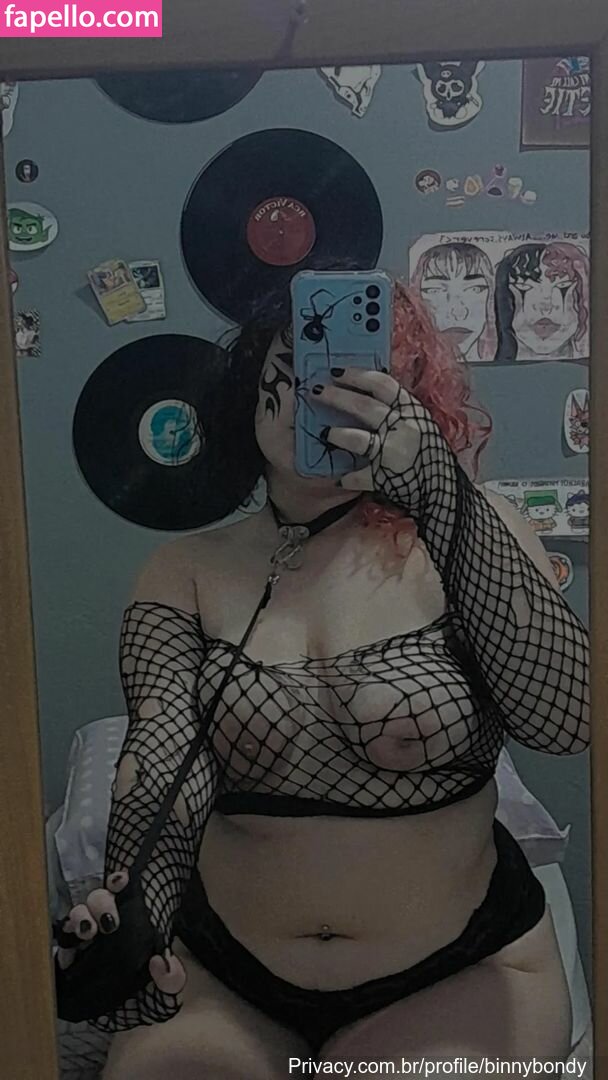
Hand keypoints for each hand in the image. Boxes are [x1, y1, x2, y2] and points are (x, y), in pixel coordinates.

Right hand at [54, 869, 185, 1021]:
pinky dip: (64, 942)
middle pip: (98, 899)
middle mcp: (106, 924)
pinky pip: (62, 941)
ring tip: (87, 932)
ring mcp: (86, 938)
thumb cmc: (145, 994)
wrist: (121, 1015)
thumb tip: (160, 964)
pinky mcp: (69, 956)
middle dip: (101, 904)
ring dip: (80, 917)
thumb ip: (173, 977)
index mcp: (131, 923)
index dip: (119, 882)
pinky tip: (68, 951)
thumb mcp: (164, 988)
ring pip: (78, 913)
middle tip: (108, 923)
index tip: (121, 881)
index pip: (123, 893)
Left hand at [313, 367, 448, 511]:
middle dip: (337, 397)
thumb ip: (399, 412)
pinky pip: (360, 476)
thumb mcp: (421, 424)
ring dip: (337, 434)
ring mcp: (393, 452)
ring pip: (357, 438)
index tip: (337, 371)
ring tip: (323, 433)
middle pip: (364, 406)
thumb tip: (367, 397)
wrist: (446, 490)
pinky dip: (349, 478)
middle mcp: (403, 427)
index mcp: (412, 410)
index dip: (358, 375)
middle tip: (317, 391)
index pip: (383, 384)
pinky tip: (341, 478)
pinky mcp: (386, 477)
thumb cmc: (432, 455)